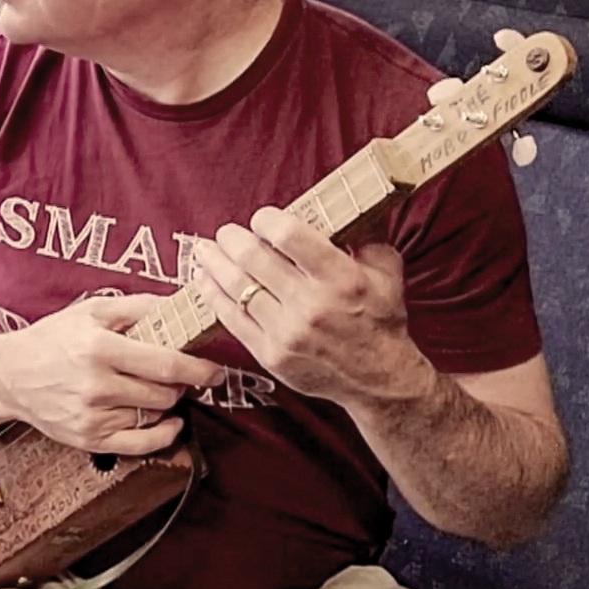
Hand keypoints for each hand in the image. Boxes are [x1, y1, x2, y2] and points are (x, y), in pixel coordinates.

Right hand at [0, 293, 224, 454]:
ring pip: (155, 416)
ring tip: (158, 388)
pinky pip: (142, 444)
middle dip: (182, 384)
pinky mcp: (89, 439)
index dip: (199, 368)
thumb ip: (139, 306)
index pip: (165, 363)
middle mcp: (96, 386)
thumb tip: (183, 305)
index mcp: (99, 348)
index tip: (216, 369)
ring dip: (168, 403)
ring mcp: (92, 416)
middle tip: (179, 373)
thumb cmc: (53, 338)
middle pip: (165, 393)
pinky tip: (169, 421)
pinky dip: (164, 435)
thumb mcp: (91, 310)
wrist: (9, 376)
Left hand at [193, 207, 433, 405]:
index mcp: (341, 278)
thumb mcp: (385, 271)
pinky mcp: (270, 354)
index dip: (266, 220)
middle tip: (226, 233)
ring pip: (236, 287)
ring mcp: (288, 332)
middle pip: (253, 259)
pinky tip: (203, 279)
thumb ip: (361, 237)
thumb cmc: (379, 319)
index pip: (288, 236)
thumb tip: (331, 208)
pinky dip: (212, 294)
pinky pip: (231, 318)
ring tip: (204, 250)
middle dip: (231, 239)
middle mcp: (312, 305)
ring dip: (213, 263)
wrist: (379, 380)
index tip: (261, 219)